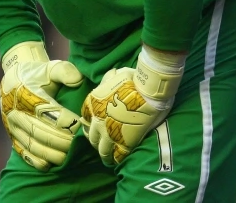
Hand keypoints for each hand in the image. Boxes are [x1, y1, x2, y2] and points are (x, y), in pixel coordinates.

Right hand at [0, 41, 84, 170]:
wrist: (13, 79)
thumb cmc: (38, 74)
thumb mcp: (50, 67)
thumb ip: (65, 71)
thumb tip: (77, 80)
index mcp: (26, 93)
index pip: (50, 113)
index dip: (68, 123)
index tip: (82, 126)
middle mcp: (16, 111)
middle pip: (41, 132)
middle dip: (63, 142)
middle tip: (79, 145)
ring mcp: (12, 125)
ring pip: (33, 145)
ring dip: (53, 154)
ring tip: (69, 155)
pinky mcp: (11, 135)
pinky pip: (24, 153)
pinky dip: (38, 161)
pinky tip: (51, 163)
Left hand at [81, 46, 183, 165]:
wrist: (148, 90)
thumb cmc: (134, 80)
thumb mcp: (116, 74)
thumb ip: (110, 78)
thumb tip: (111, 76)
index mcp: (93, 103)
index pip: (86, 119)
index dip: (91, 125)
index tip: (96, 129)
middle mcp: (96, 120)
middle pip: (92, 137)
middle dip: (96, 142)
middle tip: (103, 145)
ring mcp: (109, 133)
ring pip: (102, 150)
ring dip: (105, 155)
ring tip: (109, 158)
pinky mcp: (123, 143)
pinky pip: (117, 155)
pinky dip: (117, 159)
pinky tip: (119, 160)